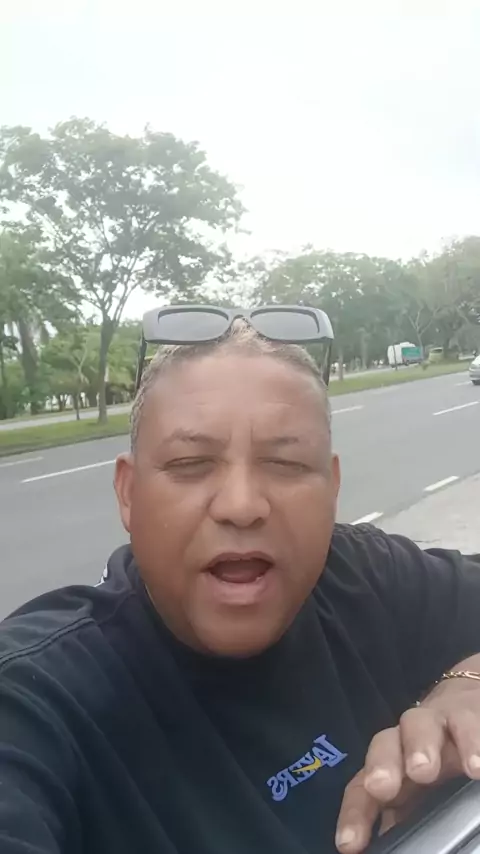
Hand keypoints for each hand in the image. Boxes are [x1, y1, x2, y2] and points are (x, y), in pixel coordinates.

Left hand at [335, 678, 479, 852]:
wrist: (464, 710)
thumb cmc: (438, 756)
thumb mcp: (417, 791)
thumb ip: (402, 815)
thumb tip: (385, 846)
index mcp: (390, 767)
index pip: (362, 787)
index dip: (354, 813)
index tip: (348, 844)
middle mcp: (406, 741)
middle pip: (385, 744)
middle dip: (380, 765)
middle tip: (381, 786)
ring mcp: (437, 724)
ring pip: (419, 724)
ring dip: (418, 746)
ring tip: (424, 769)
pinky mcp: (467, 715)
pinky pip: (466, 724)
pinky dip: (470, 742)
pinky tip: (476, 765)